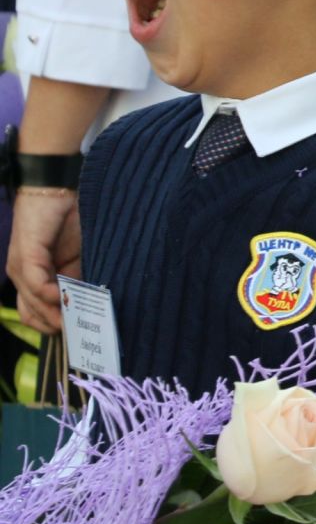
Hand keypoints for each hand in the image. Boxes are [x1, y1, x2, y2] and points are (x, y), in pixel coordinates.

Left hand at [7, 188, 79, 332]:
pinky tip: (67, 297)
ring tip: (78, 320)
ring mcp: (21, 268)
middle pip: (33, 315)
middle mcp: (21, 276)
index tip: (81, 334)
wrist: (56, 188)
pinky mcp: (26, 257)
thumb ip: (77, 281)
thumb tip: (87, 306)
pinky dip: (51, 296)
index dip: (56, 327)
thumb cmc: (69, 220)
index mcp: (33, 278)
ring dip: (56, 315)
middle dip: (57, 327)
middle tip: (82, 333)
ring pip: (33, 304)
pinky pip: (36, 285)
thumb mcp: (78, 258)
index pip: (37, 315)